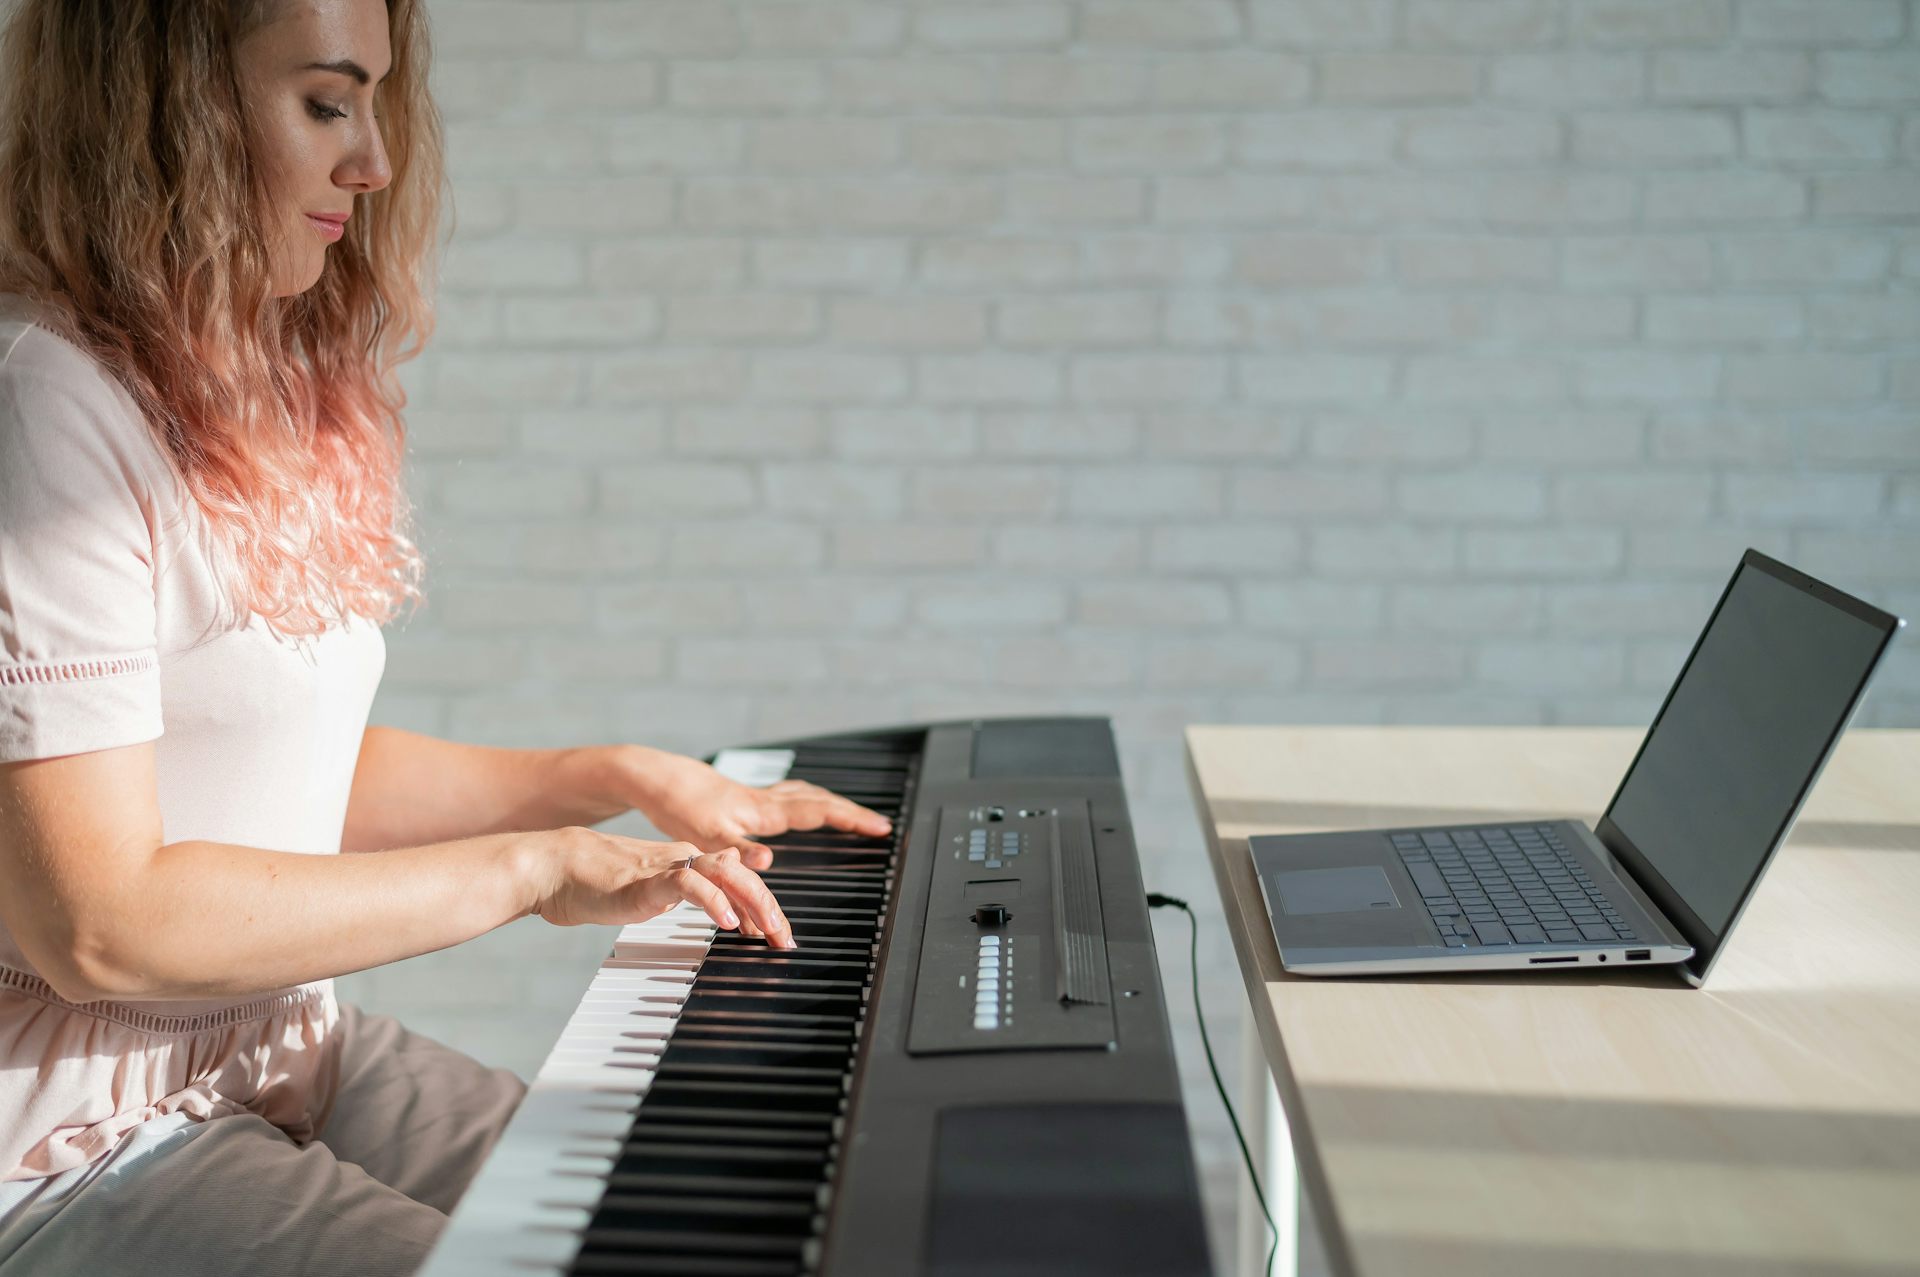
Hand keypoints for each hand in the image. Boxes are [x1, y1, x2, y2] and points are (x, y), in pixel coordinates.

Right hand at [528, 828, 794, 948]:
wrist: (554, 867)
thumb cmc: (595, 882)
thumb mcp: (652, 888)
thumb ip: (687, 889)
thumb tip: (720, 898)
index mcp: (686, 864)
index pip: (739, 881)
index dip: (764, 906)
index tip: (778, 935)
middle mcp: (684, 861)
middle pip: (743, 877)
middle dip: (770, 908)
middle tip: (784, 940)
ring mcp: (667, 869)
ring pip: (726, 874)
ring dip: (754, 902)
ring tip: (768, 930)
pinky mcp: (647, 881)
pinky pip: (689, 885)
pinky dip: (713, 901)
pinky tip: (726, 922)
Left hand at [622, 747, 891, 866]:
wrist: (656, 778)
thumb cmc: (677, 805)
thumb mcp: (705, 836)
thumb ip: (739, 850)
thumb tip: (770, 862)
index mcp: (762, 810)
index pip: (819, 811)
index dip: (851, 819)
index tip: (880, 826)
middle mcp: (765, 800)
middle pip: (820, 801)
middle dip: (852, 812)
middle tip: (880, 824)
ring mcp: (758, 796)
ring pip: (806, 795)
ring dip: (833, 804)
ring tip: (853, 814)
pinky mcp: (747, 796)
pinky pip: (791, 797)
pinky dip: (809, 801)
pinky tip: (805, 806)